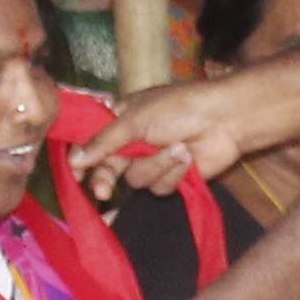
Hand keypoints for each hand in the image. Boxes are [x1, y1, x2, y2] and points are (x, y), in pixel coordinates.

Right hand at [73, 78, 253, 200]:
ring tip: (176, 147)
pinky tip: (187, 156)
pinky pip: (160, 186)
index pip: (90, 141)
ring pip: (136, 180)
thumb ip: (104, 142)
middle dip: (107, 179)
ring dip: (156, 165)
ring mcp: (151, 161)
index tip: (74, 173)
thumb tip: (75, 160)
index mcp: (119, 120)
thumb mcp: (135, 120)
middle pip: (107, 169)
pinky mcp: (171, 177)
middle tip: (102, 191)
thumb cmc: (178, 108)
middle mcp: (131, 142)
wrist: (224, 120)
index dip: (81, 158)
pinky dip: (173, 172)